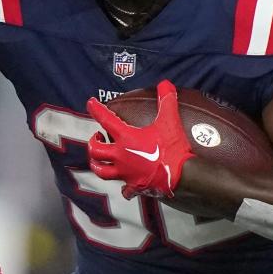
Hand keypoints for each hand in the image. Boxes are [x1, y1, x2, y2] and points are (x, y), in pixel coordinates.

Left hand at [86, 80, 194, 198]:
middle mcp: (120, 156)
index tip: (90, 103)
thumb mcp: (170, 120)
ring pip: (101, 171)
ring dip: (97, 164)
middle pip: (96, 150)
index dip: (96, 110)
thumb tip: (166, 83)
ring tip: (98, 159)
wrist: (182, 175)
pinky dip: (123, 188)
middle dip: (93, 142)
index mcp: (126, 138)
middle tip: (97, 136)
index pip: (105, 120)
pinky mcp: (134, 186)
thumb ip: (166, 101)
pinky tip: (125, 187)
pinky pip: (124, 190)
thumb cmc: (172, 147)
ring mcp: (125, 173)